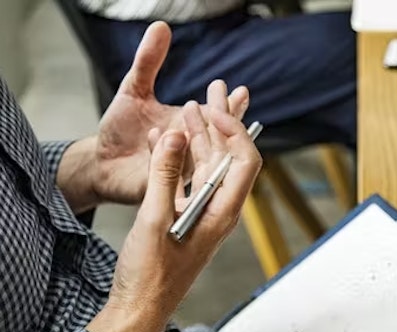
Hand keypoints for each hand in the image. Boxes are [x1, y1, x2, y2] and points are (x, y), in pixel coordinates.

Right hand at [87, 86, 261, 331]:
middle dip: (219, 125)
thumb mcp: (153, 220)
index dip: (235, 131)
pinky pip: (190, 181)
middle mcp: (219, 211)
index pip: (246, 162)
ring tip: (187, 108)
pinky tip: (168, 142)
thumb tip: (173, 136)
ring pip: (208, 168)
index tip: (212, 111)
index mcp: (222, 213)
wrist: (140, 308)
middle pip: (229, 160)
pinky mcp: (187, 218)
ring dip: (199, 139)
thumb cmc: (150, 274)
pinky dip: (181, 160)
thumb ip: (164, 176)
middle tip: (208, 93)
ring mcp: (204, 214)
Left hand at [92, 21, 249, 205]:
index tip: (241, 92)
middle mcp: (188, 149)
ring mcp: (178, 169)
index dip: (230, 107)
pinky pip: (169, 170)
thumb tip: (161, 27)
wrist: (101, 162)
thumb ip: (148, 62)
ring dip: (198, 138)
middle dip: (222, 121)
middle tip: (226, 104)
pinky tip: (167, 135)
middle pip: (215, 138)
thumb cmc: (121, 131)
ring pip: (197, 157)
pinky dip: (169, 153)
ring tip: (198, 120)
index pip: (215, 117)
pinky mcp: (162, 184)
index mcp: (187, 127)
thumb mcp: (133, 90)